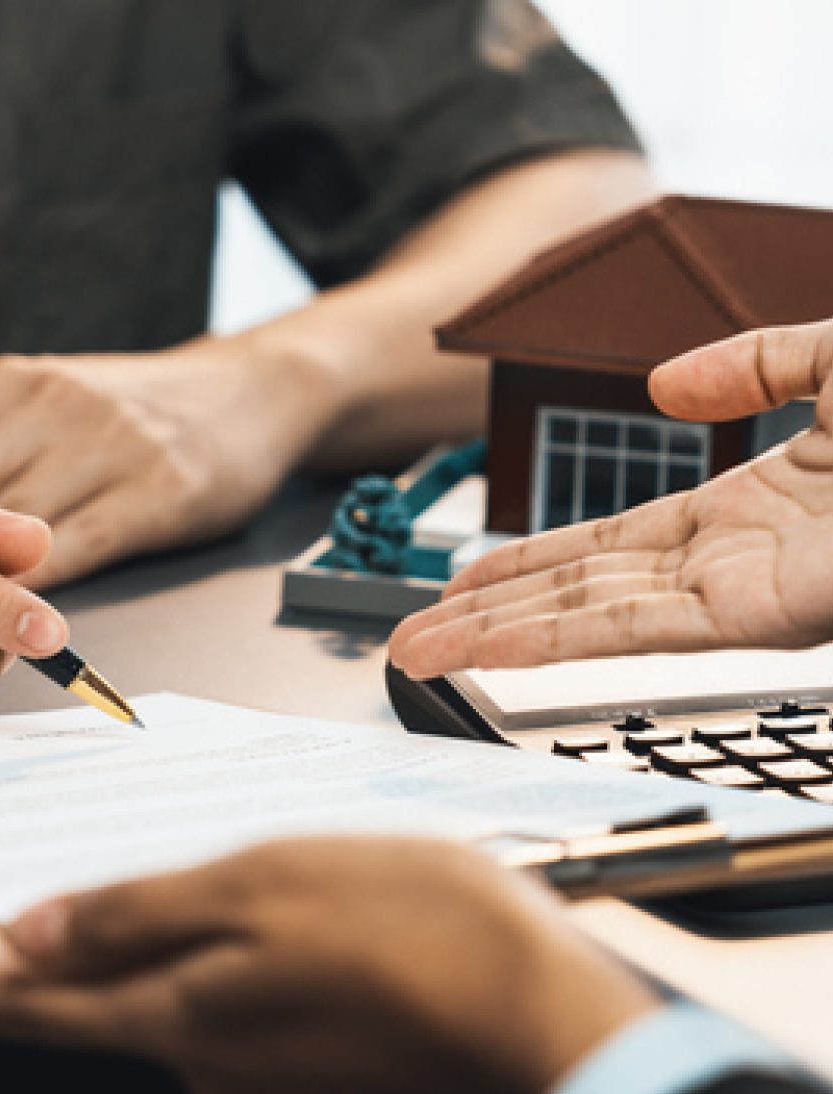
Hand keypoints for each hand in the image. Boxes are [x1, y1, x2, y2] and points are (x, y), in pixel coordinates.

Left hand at [0, 338, 328, 588]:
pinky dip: (32, 590)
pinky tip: (3, 624)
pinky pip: (76, 546)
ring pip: (7, 526)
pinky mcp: (153, 489)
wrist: (252, 389)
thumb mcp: (47, 405)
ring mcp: (104, 445)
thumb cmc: (134, 412)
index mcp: (10, 386)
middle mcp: (49, 406)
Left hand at [0, 837, 657, 1093]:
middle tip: (11, 866)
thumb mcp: (264, 885)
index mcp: (177, 1017)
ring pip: (164, 1004)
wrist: (557, 1026)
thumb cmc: (425, 934)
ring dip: (151, 941)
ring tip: (185, 865)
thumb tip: (28, 934)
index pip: (13, 997)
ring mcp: (256, 1093)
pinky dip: (216, 965)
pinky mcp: (308, 1091)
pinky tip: (268, 918)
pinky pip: (228, 1018)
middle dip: (34, 941)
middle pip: (77, 1007)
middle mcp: (200, 1074)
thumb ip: (137, 917)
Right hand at [391, 319, 832, 676]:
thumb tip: (662, 384)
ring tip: (418, 654)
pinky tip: (493, 648)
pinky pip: (638, 631)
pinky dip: (557, 640)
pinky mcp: (760, 618)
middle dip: (484, 617)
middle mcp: (734, 563)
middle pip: (575, 593)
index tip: (465, 581)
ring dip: (494, 639)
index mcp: (753, 509)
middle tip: (411, 640)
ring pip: (589, 620)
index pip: (606, 544)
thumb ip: (757, 361)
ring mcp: (744, 594)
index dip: (526, 561)